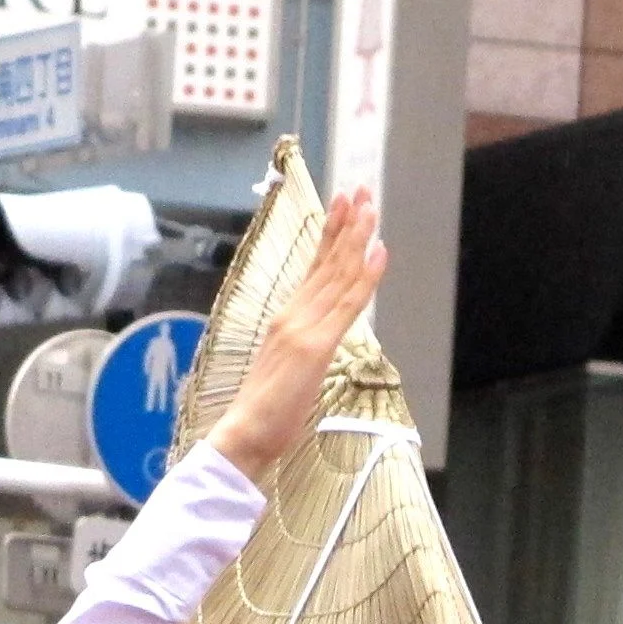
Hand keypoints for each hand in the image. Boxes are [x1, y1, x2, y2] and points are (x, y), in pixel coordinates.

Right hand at [203, 185, 382, 485]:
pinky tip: (378, 251)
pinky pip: (347, 304)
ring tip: (371, 207)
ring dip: (358, 238)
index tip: (343, 207)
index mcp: (286, 320)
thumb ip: (301, 347)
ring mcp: (304, 328)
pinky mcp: (316, 346)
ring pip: (338, 274)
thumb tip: (318, 340)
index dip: (331, 236)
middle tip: (360, 190)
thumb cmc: (262, 411)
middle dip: (346, 223)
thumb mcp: (287, 370)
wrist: (243, 433)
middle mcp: (293, 316)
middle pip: (327, 262)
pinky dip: (365, 275)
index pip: (314, 270)